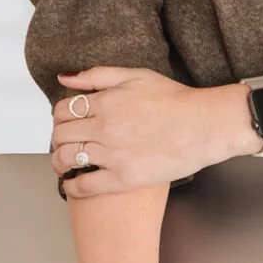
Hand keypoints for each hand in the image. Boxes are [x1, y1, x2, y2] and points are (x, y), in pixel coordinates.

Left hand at [52, 66, 230, 194]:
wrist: (205, 126)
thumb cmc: (176, 100)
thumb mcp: (136, 76)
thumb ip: (97, 75)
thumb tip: (64, 78)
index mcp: (105, 102)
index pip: (62, 111)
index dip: (59, 118)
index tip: (65, 124)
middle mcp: (104, 128)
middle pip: (60, 135)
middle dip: (57, 139)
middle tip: (63, 144)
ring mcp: (113, 154)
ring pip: (67, 159)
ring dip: (58, 162)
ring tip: (64, 164)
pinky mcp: (124, 178)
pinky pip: (84, 185)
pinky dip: (71, 187)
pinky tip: (72, 185)